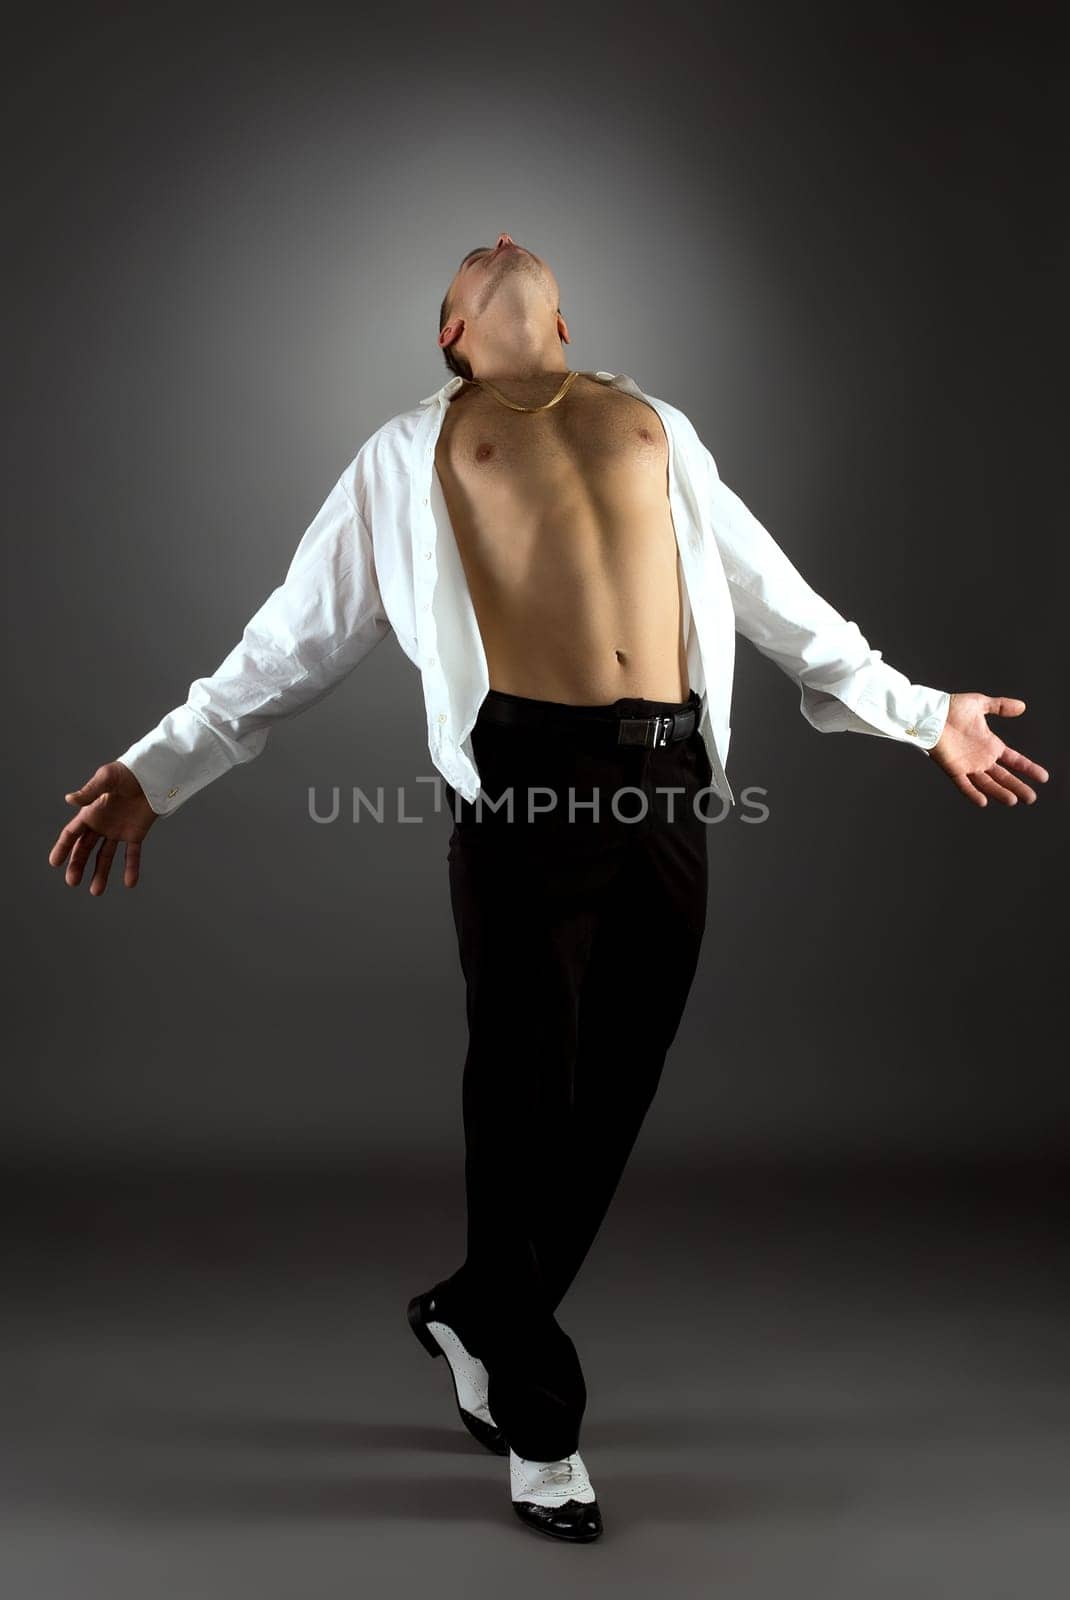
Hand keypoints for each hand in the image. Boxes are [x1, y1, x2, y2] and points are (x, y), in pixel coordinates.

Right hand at [47, 761, 159, 893]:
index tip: (54, 863)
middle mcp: (101, 825)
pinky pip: (132, 854)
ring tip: (96, 891)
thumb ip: (90, 791)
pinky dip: (131, 868)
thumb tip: (69, 800)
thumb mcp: (107, 779)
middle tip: (72, 882)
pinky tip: (130, 883)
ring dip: (100, 873)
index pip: (72, 834)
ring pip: (105, 856)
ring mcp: (117, 831)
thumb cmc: (127, 772)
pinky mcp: (135, 834)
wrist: (153, 774)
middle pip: (85, 849)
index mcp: (90, 812)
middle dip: (77, 865)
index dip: (63, 848)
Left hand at [926, 693, 1048, 807]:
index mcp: (990, 745)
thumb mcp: (980, 704)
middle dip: (1018, 786)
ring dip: (1000, 792)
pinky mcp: (953, 769)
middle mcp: (982, 758)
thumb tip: (1022, 706)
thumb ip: (1000, 706)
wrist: (930, 714)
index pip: (1014, 760)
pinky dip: (973, 793)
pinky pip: (964, 784)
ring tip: (1013, 800)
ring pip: (987, 783)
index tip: (1043, 777)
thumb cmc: (951, 708)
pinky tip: (983, 802)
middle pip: (1004, 776)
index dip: (1028, 768)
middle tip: (1031, 798)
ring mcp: (968, 765)